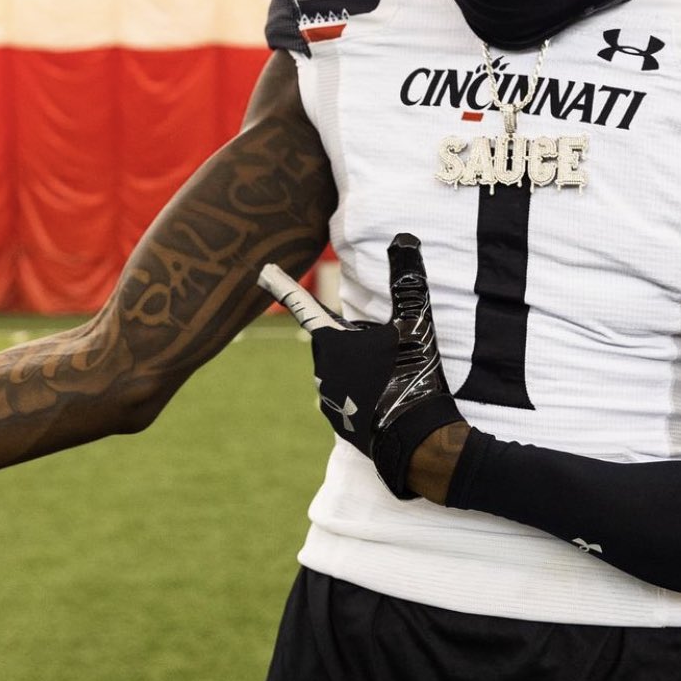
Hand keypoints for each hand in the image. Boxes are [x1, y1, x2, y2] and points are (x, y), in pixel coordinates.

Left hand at [259, 232, 464, 496]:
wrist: (418, 443)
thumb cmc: (413, 378)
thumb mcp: (415, 324)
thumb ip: (407, 280)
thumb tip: (404, 238)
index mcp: (332, 341)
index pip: (304, 303)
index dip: (284, 284)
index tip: (262, 270)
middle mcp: (321, 368)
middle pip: (335, 337)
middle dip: (357, 337)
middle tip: (391, 351)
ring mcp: (327, 397)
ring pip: (342, 366)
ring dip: (362, 364)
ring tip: (395, 377)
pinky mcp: (338, 421)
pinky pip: (348, 392)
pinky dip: (365, 389)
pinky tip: (388, 396)